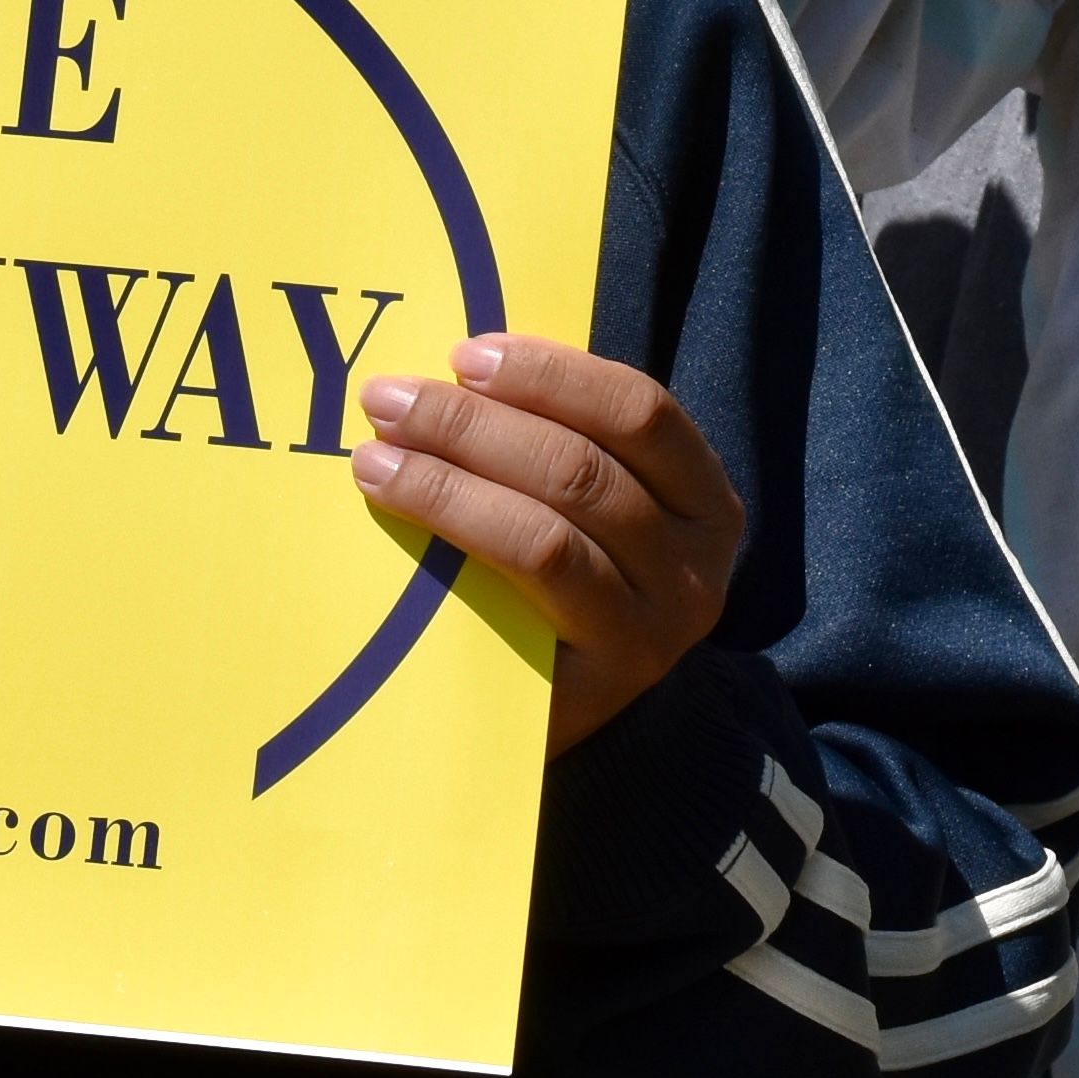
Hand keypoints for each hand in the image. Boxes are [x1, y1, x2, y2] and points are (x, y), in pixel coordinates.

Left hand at [357, 333, 747, 751]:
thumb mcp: (589, 513)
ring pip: (550, 525)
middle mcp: (698, 563)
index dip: (552, 375)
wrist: (570, 722)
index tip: (466, 355)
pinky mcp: (604, 678)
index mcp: (704, 499)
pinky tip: (396, 500)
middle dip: (474, 421)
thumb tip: (458, 368)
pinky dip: (457, 525)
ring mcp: (657, 627)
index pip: (642, 412)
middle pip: (584, 465)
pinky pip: (529, 581)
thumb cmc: (565, 597)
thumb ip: (557, 445)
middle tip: (388, 399)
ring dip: (450, 474)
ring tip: (374, 453)